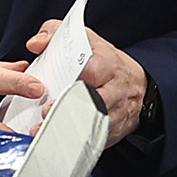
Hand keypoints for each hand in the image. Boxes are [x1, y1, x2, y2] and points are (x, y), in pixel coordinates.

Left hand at [26, 21, 145, 145]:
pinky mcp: (115, 131)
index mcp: (106, 64)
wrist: (142, 85)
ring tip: (46, 131)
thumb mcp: (85, 40)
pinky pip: (97, 139)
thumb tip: (34, 44)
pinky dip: (78, 141)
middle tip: (46, 114)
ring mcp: (117, 112)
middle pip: (94, 101)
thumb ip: (56, 35)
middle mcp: (115, 89)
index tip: (52, 91)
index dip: (72, 82)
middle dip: (69, 108)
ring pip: (96, 124)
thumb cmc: (107, 63)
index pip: (92, 71)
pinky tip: (60, 142)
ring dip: (70, 129)